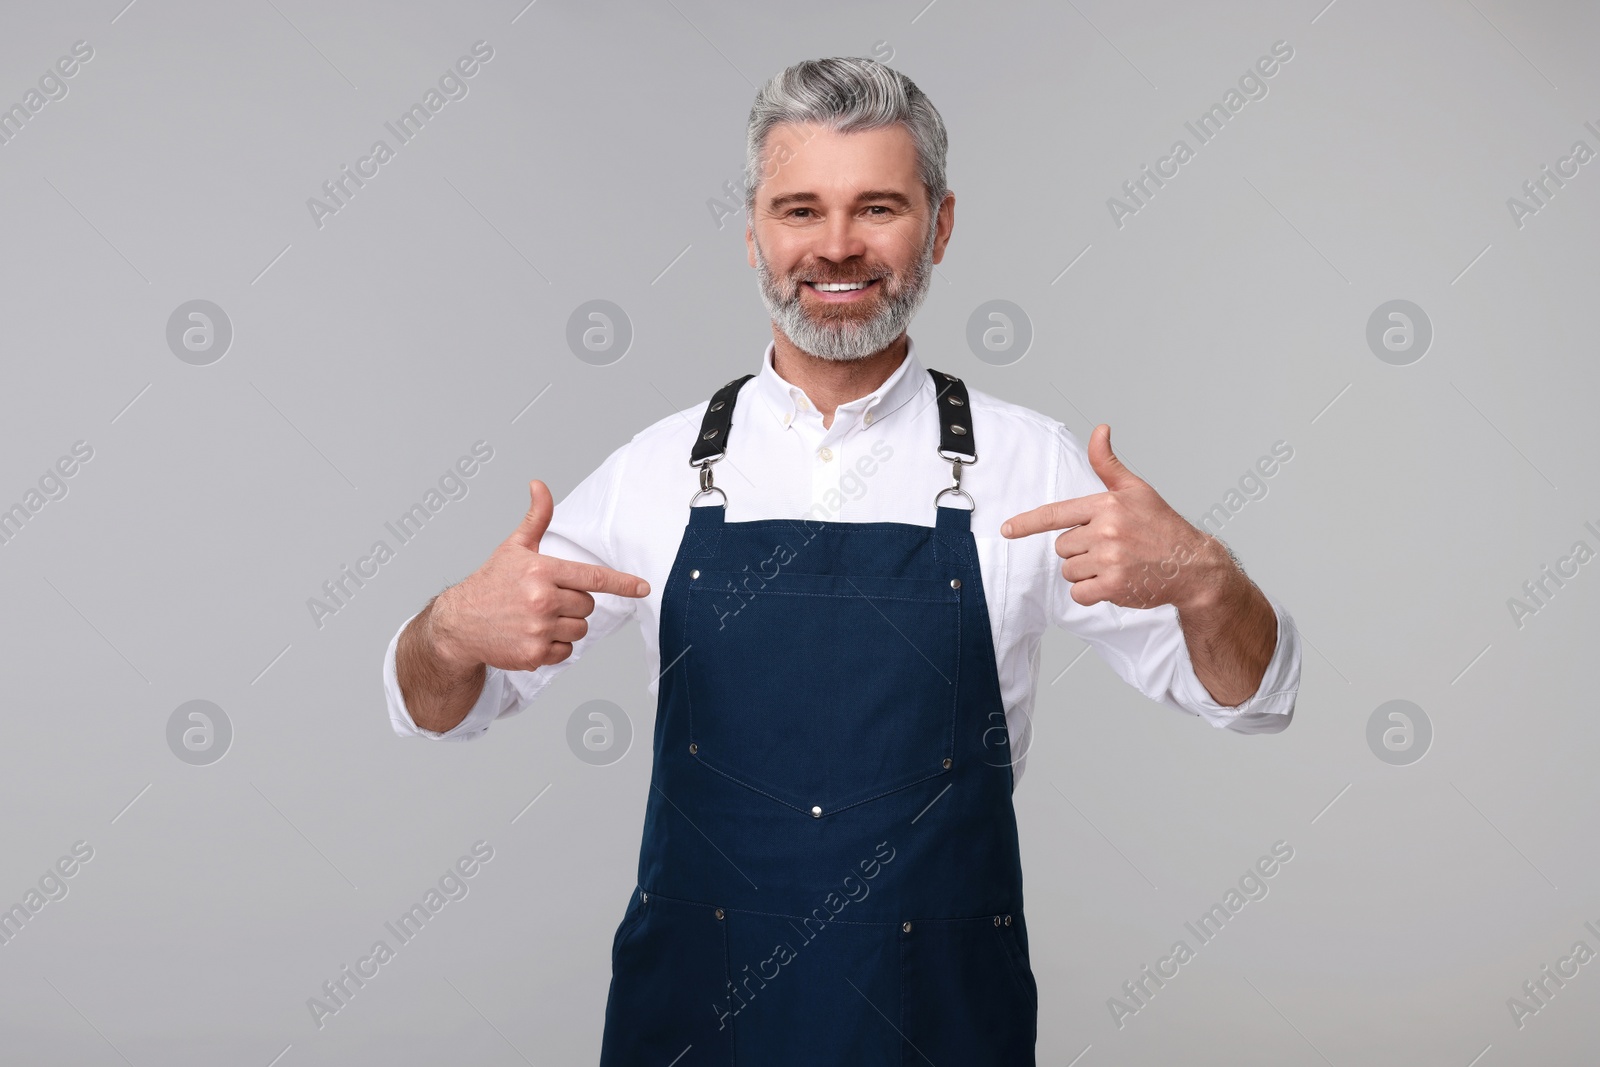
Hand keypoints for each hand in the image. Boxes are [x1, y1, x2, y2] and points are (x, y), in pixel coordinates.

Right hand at [429, 480, 650, 670]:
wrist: (459, 623)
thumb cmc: (491, 583)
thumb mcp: (514, 547)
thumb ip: (536, 519)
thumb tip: (540, 486)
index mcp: (542, 571)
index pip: (593, 577)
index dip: (623, 583)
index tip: (643, 587)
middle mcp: (542, 600)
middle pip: (588, 605)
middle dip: (573, 603)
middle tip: (546, 600)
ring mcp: (539, 629)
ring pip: (580, 629)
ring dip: (566, 626)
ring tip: (538, 618)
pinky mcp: (534, 653)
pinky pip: (566, 651)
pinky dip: (555, 647)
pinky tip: (533, 635)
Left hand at [1000, 424, 1228, 610]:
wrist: (1192, 565)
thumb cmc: (1162, 526)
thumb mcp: (1137, 489)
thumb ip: (1108, 463)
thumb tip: (1099, 430)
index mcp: (1107, 504)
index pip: (1056, 514)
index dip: (1027, 523)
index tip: (1007, 530)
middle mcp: (1106, 530)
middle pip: (1062, 547)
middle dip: (1080, 550)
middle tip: (1110, 548)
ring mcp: (1109, 559)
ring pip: (1069, 570)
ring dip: (1086, 572)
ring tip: (1115, 565)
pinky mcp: (1113, 586)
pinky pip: (1079, 593)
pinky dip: (1091, 593)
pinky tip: (1113, 583)